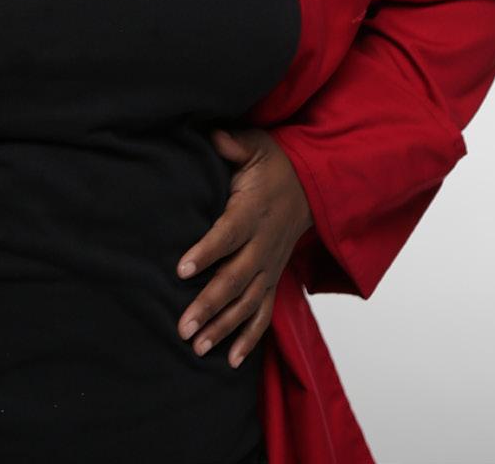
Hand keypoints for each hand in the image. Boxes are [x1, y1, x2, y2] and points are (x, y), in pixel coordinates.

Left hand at [174, 126, 313, 368]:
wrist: (313, 185)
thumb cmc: (276, 164)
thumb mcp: (257, 146)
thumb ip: (234, 144)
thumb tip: (213, 134)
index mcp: (253, 212)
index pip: (228, 234)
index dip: (206, 251)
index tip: (181, 269)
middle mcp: (264, 245)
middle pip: (235, 279)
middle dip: (209, 304)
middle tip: (182, 325)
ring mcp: (271, 266)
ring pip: (248, 303)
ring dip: (223, 327)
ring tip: (196, 346)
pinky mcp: (275, 279)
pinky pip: (264, 313)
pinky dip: (250, 339)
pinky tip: (230, 360)